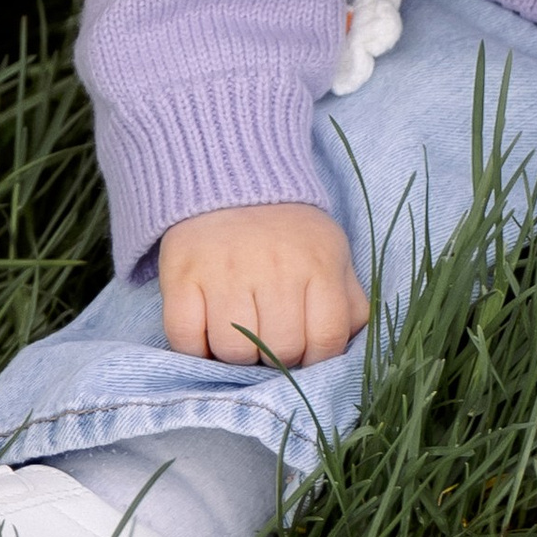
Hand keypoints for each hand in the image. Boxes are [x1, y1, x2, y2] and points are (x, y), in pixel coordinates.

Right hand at [158, 203, 368, 365]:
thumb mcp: (332, 254)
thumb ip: (350, 302)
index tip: (303, 351)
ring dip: (235, 354)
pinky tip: (206, 330)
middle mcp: (274, 267)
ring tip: (238, 330)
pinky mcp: (181, 274)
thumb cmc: (289, 231)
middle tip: (267, 337)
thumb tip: (354, 349)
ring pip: (233, 352)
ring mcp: (225, 271)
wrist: (231, 178)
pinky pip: (185, 339)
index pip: (326, 340)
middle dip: (275, 357)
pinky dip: (194, 348)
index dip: (315, 358)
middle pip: (279, 350)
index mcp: (318, 264)